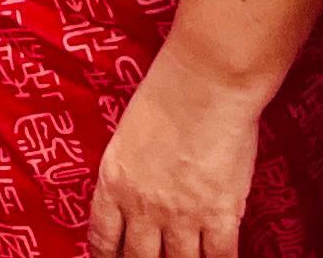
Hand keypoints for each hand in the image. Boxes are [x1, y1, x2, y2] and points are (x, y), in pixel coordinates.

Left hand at [88, 51, 266, 257]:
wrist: (205, 82)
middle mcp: (142, 206)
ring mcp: (181, 215)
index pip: (103, 237)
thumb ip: (131, 170)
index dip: (107, 256)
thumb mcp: (129, 135)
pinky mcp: (219, 214)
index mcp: (114, 182)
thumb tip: (140, 190)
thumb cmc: (167, 92)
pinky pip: (220, 257)